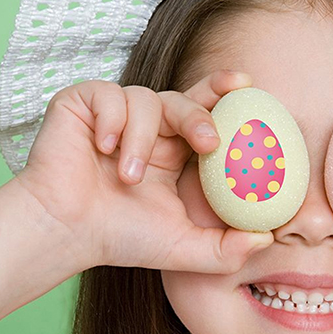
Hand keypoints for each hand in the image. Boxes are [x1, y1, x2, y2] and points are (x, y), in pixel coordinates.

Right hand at [14, 71, 274, 270]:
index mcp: (174, 152)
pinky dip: (111, 121)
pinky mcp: (83, 104)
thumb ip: (227, 248)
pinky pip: (109, 95)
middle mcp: (149, 129)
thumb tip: (268, 239)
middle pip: (184, 99)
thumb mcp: (183, 248)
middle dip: (200, 114)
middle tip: (208, 141)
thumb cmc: (120, 237)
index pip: (205, 114)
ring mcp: (116, 114)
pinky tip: (101, 148)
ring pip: (147, 101)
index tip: (248, 85)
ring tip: (128, 177)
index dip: (225, 94)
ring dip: (142, 141)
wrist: (65, 232)